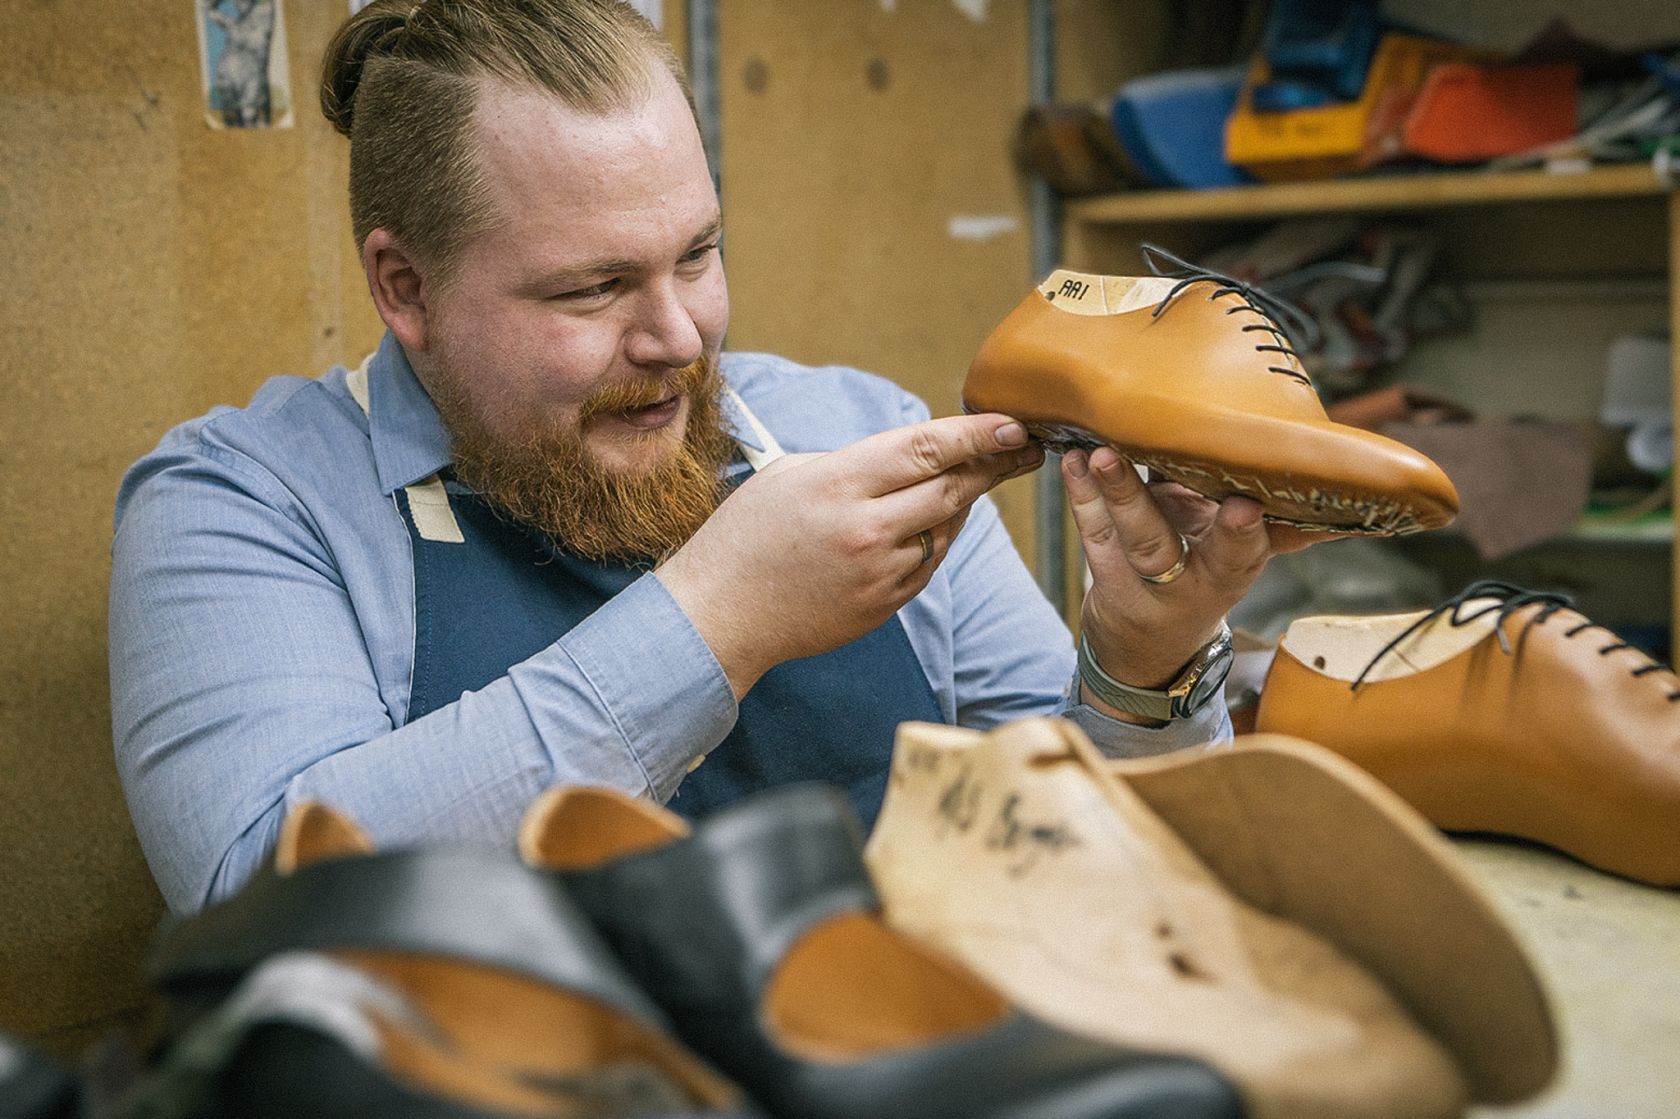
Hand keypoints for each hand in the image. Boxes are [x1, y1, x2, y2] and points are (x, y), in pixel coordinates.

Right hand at [657, 413, 1043, 696]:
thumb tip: (913, 454)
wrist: (719, 615)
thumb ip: (855, 463)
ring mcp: (879, 572)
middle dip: (994, 464)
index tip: (1013, 424)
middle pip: (952, 489)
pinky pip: (928, 562)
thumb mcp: (789, 474)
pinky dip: (938, 537)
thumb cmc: (746, 536)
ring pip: (946, 527)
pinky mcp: (884, 605)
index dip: (978, 434)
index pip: (927, 449)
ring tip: (980, 476)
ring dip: (965, 500)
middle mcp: (866, 528)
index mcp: (839, 483)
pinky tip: (936, 520)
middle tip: (1024, 445)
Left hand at [1063, 445, 1331, 720]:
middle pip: (1161, 547)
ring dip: (1108, 492)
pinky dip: (1082, 494)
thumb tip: (1349, 501)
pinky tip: (1074, 459)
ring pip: (1120, 537)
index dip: (1243, 535)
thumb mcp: (1245, 564)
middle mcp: (1180, 584)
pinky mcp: (1102, 571)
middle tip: (1128, 458)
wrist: (1147, 650)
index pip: (1241, 558)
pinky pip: (1090, 531)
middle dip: (1146, 505)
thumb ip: (1285, 531)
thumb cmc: (1206, 582)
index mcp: (1228, 578)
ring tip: (1097, 452)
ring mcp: (1135, 580)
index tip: (1244, 506)